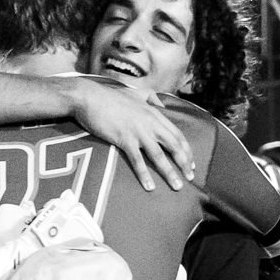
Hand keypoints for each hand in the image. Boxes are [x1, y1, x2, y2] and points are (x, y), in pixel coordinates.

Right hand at [70, 77, 194, 191]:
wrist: (89, 97)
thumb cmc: (109, 96)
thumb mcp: (135, 92)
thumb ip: (150, 97)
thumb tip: (162, 104)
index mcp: (154, 113)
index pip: (177, 134)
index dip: (186, 149)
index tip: (190, 163)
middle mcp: (150, 123)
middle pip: (173, 145)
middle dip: (184, 163)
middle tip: (190, 178)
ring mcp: (138, 132)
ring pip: (159, 155)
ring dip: (169, 172)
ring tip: (177, 186)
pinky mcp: (124, 139)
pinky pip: (137, 160)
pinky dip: (144, 174)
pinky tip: (150, 187)